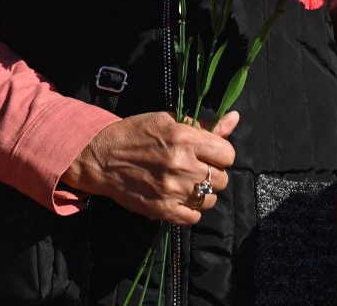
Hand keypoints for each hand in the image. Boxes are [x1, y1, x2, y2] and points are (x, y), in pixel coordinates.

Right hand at [61, 110, 239, 225]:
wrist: (102, 157)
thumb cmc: (135, 134)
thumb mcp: (168, 120)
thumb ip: (204, 124)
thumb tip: (234, 118)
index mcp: (184, 138)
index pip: (227, 154)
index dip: (220, 154)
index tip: (209, 155)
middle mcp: (181, 165)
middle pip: (221, 179)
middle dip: (212, 174)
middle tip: (195, 169)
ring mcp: (172, 190)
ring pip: (209, 200)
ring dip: (202, 193)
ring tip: (186, 184)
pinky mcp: (162, 210)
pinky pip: (194, 217)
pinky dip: (190, 210)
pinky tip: (178, 197)